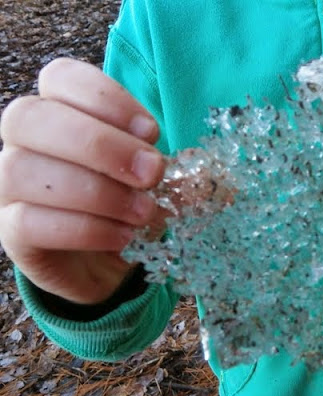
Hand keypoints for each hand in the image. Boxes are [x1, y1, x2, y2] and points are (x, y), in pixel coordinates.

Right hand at [0, 59, 164, 303]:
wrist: (102, 259)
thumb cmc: (124, 200)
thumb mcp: (144, 172)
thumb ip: (152, 158)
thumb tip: (175, 169)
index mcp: (57, 111)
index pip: (60, 78)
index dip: (106, 98)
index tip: (151, 132)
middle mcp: (22, 142)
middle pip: (31, 118)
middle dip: (101, 145)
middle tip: (152, 174)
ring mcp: (8, 187)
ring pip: (24, 171)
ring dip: (97, 193)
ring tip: (143, 213)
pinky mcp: (12, 233)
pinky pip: (29, 223)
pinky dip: (84, 230)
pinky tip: (121, 237)